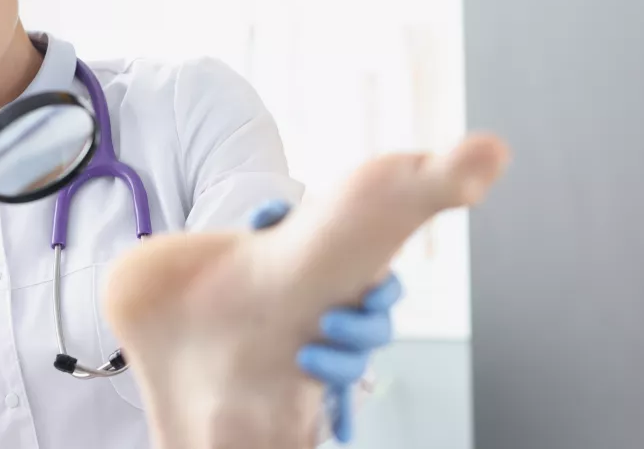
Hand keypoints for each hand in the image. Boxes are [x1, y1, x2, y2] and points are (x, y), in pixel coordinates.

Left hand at [249, 199, 402, 443]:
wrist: (257, 284)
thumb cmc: (275, 255)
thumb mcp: (276, 235)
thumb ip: (275, 222)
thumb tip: (266, 216)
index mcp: (355, 283)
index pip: (386, 290)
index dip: (381, 293)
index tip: (367, 291)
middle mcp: (356, 318)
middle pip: (378, 331)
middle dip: (357, 330)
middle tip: (327, 322)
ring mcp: (340, 347)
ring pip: (357, 365)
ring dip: (337, 365)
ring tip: (306, 357)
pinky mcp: (320, 370)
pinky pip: (338, 400)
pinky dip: (342, 416)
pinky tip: (342, 433)